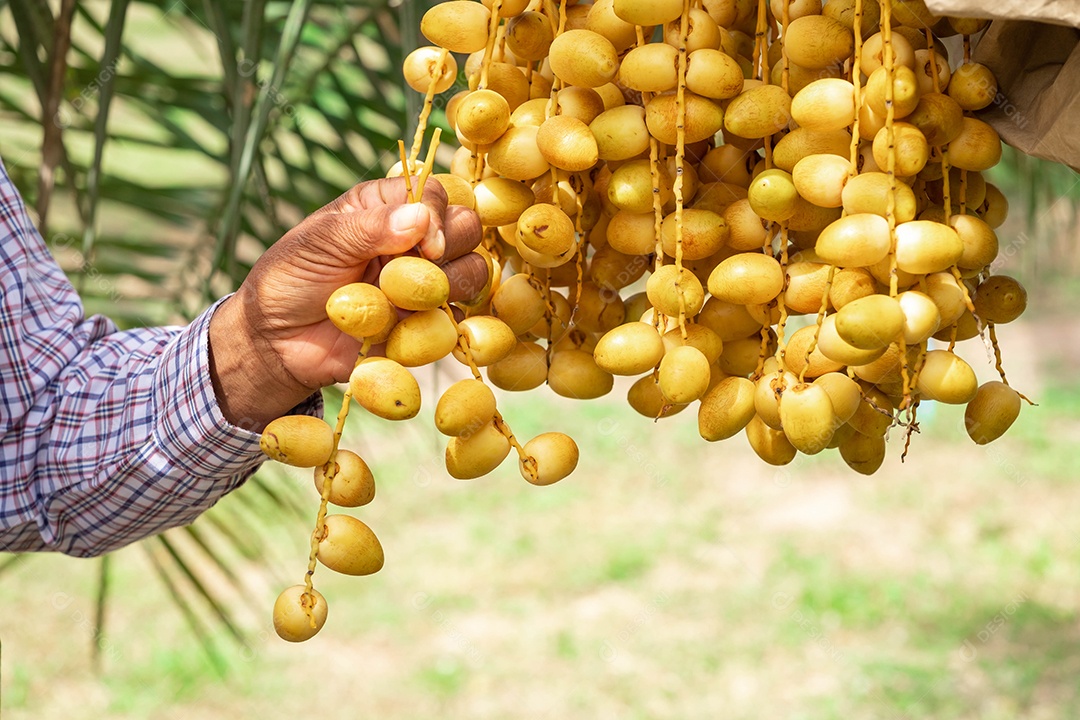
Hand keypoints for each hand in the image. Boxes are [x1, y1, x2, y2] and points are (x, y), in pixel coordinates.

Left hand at [208, 177, 485, 428]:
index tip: (422, 245)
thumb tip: (421, 218)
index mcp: (385, 208)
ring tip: (404, 301)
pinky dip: (442, 324)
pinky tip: (408, 328)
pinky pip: (458, 319)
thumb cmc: (290, 280)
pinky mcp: (425, 322)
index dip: (437, 216)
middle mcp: (412, 240)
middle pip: (467, 228)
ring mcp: (423, 282)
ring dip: (449, 286)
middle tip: (414, 271)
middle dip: (449, 248)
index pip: (436, 194)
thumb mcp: (319, 243)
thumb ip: (369, 228)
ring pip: (473, 272)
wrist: (278, 343)